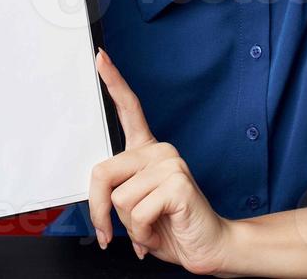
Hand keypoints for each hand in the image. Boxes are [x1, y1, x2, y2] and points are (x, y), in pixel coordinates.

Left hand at [90, 48, 235, 275]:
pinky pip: (136, 211)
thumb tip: (98, 197)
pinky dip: (142, 233)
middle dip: (100, 211)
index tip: (101, 58)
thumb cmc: (171, 228)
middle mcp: (159, 151)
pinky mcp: (177, 181)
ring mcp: (170, 162)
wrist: (209, 248)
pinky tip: (159, 231)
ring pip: (119, 197)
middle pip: (103, 172)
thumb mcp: (133, 210)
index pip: (129, 110)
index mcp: (147, 152)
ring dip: (128, 226)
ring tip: (150, 228)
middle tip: (108, 232)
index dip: (113, 83)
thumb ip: (116, 194)